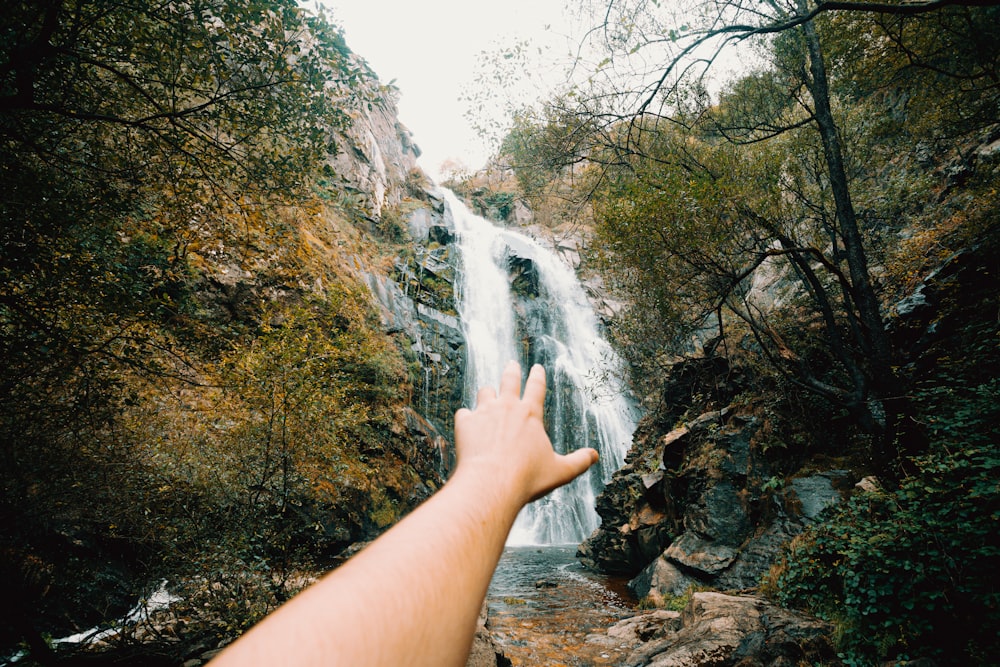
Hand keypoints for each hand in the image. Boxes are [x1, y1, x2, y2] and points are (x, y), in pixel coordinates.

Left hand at [453, 361, 597, 505]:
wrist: (491, 483)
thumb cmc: (527, 478)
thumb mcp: (560, 471)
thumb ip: (579, 462)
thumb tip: (595, 456)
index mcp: (530, 414)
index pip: (536, 387)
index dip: (537, 375)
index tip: (537, 367)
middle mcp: (507, 407)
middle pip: (509, 380)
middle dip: (512, 370)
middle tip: (512, 364)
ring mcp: (484, 412)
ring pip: (485, 392)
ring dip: (488, 392)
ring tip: (488, 393)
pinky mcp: (465, 423)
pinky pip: (464, 413)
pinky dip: (466, 417)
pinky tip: (466, 422)